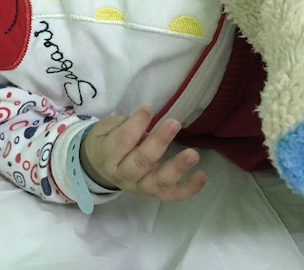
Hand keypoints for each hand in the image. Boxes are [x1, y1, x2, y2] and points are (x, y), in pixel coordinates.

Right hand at [80, 106, 207, 201]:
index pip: (122, 141)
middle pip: (141, 162)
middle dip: (159, 143)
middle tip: (174, 123)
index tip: (148, 109)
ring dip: (177, 167)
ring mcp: (140, 187)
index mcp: (108, 157)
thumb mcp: (107, 128)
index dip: (136, 125)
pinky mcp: (155, 193)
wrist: (100, 167)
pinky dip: (189, 188)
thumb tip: (147, 119)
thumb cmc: (107, 141)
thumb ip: (125, 125)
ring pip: (158, 181)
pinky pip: (172, 195)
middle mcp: (123, 176)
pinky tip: (203, 175)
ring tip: (193, 154)